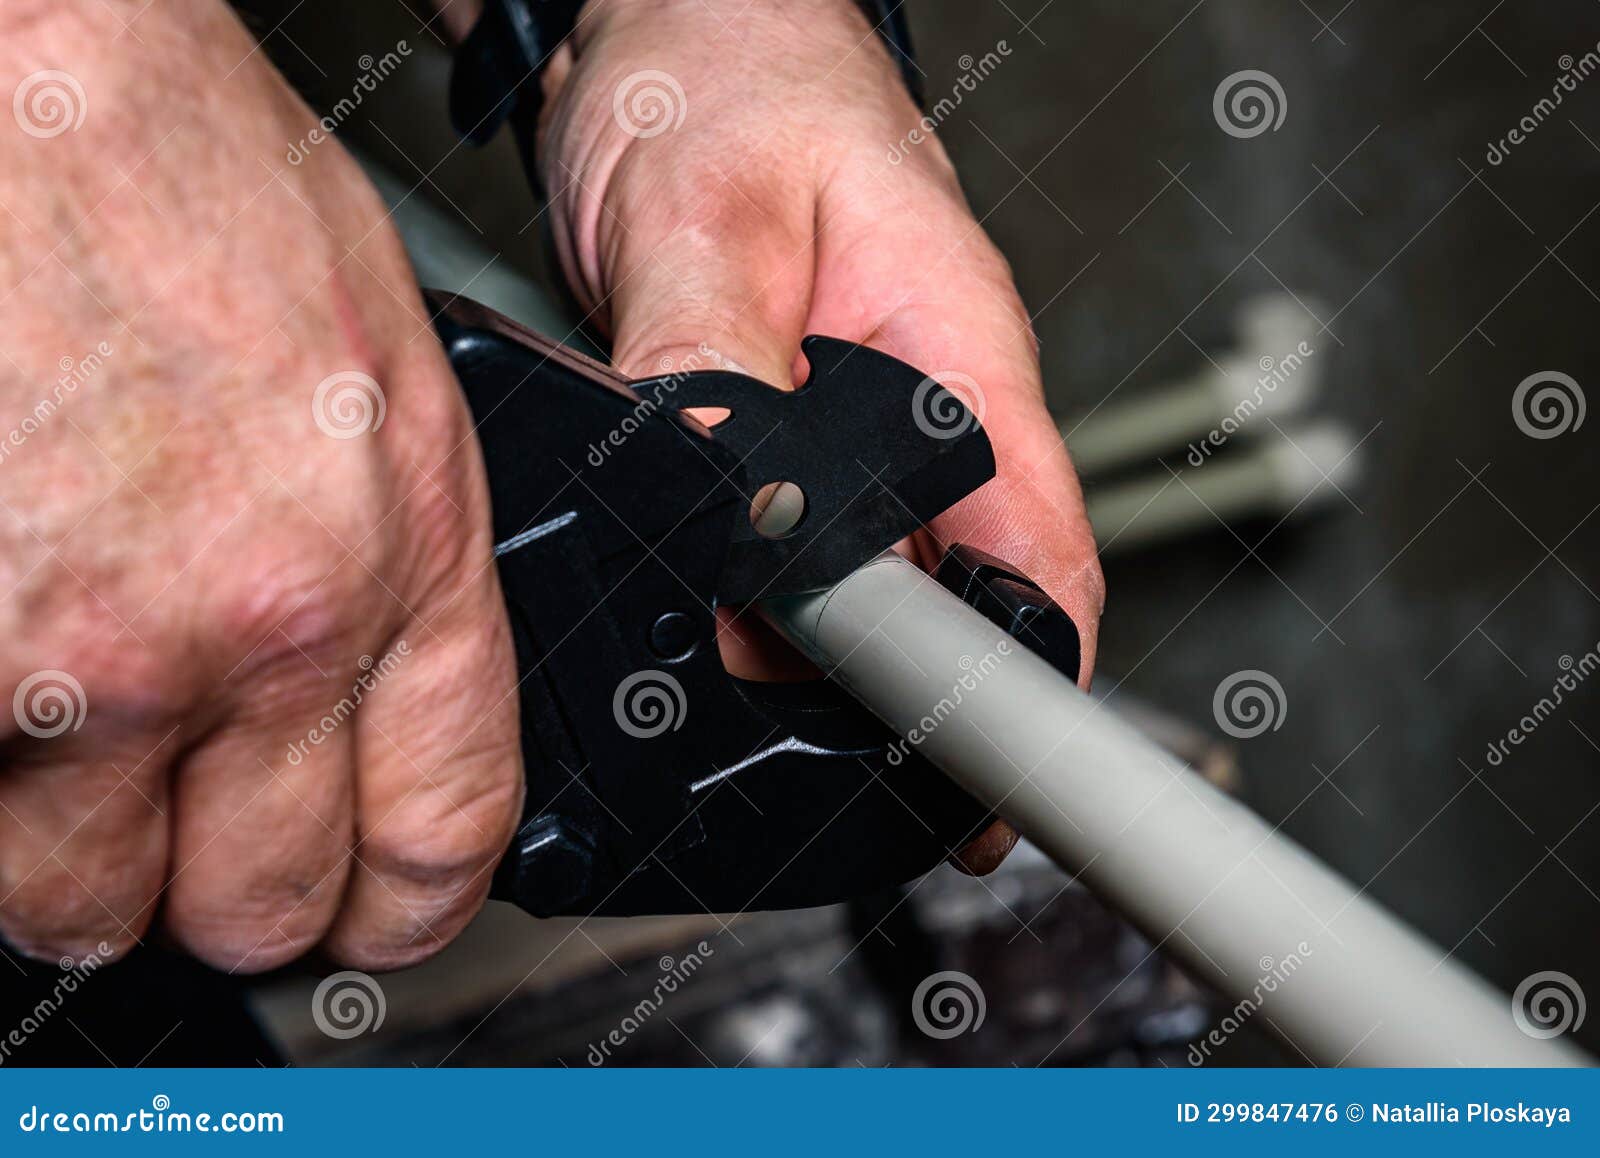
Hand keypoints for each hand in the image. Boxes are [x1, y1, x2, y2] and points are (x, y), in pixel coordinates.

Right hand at [0, 2, 521, 970]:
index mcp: (398, 552)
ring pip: (88, 903)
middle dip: (227, 894)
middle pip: (264, 900)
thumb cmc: (185, 185)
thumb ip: (392, 563)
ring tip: (66, 762)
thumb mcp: (381, 377)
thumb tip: (376, 695)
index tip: (376, 912)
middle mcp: (261, 624)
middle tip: (192, 841)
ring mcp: (93, 657)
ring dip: (75, 862)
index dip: (408, 900)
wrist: (29, 80)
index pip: (444, 822)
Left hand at [537, 0, 1104, 869]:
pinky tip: (706, 628)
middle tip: (815, 772)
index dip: (1026, 684)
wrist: (679, 32)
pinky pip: (799, 549)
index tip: (984, 788)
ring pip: (873, 583)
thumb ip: (715, 373)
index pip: (1037, 550)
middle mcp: (929, 408)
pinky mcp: (800, 436)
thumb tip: (731, 522)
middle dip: (897, 697)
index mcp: (958, 350)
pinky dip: (760, 603)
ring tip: (734, 706)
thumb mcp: (705, 215)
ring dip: (816, 654)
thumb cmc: (725, 79)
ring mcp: (867, 429)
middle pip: (959, 594)